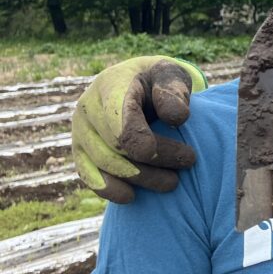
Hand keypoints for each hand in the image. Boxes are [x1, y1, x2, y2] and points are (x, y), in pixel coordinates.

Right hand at [71, 56, 206, 202]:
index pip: (118, 114)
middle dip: (155, 158)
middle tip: (189, 161)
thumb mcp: (172, 76)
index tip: (158, 150)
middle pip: (117, 143)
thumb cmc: (160, 83)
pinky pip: (89, 175)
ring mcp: (81, 132)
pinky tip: (131, 197)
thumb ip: (174, 91)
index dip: (136, 135)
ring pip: (106, 163)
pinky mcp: (81, 152)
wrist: (139, 87)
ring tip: (174, 182)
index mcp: (110, 85)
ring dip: (141, 177)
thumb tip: (176, 118)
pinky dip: (108, 189)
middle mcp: (88, 108)